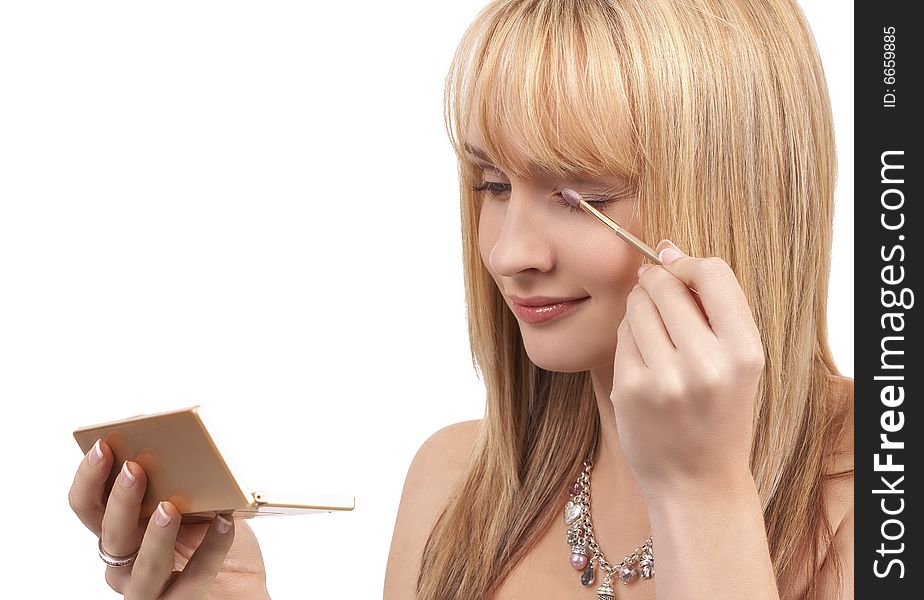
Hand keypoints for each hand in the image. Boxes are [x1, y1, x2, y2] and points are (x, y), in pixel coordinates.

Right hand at [69, 439, 270, 598]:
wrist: (241, 588)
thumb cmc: (213, 541)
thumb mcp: (196, 504)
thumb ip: (180, 483)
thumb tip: (176, 443)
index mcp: (122, 531)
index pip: (88, 506)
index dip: (89, 479)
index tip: (102, 447)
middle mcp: (126, 563)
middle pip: (109, 535)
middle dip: (121, 500)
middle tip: (135, 470)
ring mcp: (148, 589)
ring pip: (142, 567)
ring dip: (156, 535)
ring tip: (170, 508)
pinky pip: (191, 581)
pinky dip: (211, 549)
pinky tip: (225, 523)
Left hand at [610, 239, 764, 498]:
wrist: (696, 483)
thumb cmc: (717, 414)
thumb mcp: (737, 363)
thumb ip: (711, 308)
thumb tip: (667, 247)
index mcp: (745, 352)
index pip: (713, 274)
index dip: (687, 263)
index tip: (676, 267)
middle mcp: (706, 363)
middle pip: (666, 285)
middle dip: (656, 281)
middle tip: (656, 294)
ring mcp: (664, 378)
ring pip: (636, 306)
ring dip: (639, 307)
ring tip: (654, 332)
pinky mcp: (629, 389)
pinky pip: (621, 335)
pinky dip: (628, 337)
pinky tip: (643, 358)